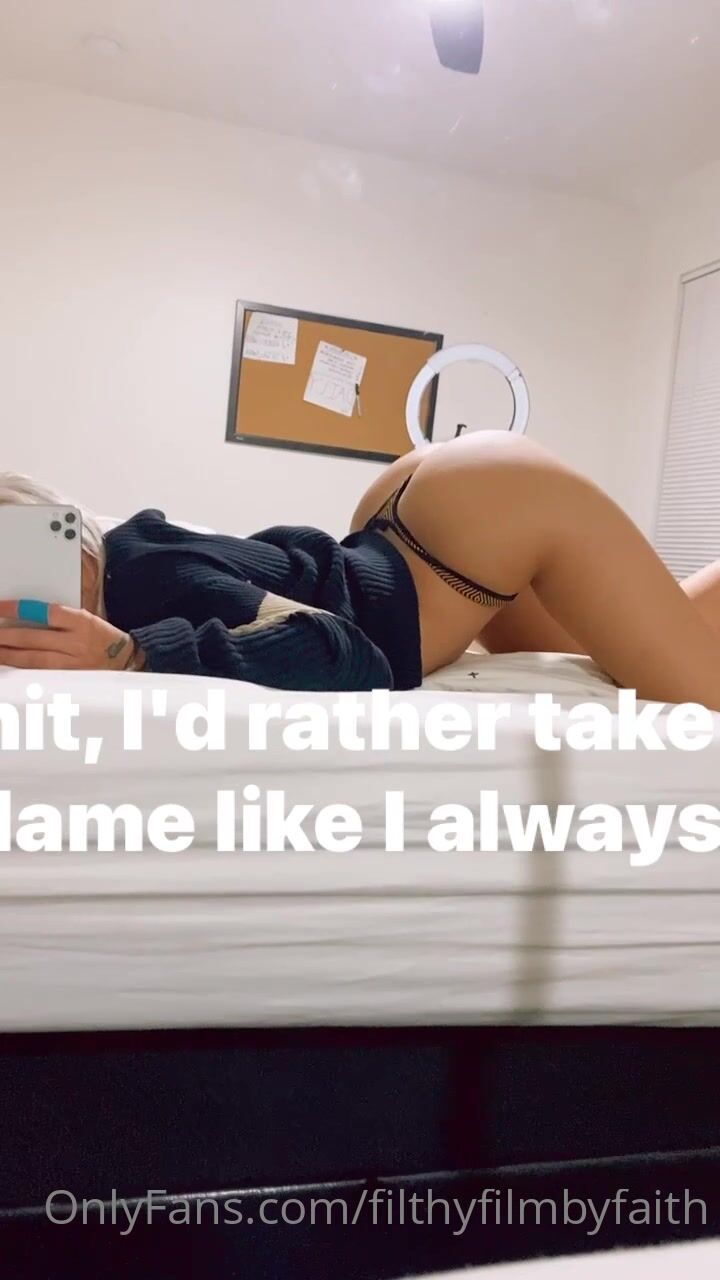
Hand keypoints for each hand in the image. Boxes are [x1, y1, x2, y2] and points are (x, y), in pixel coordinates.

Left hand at [0, 602, 138, 670]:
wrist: (127, 660)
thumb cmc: (101, 636)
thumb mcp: (85, 619)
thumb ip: (58, 618)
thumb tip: (22, 617)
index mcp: (81, 622)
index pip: (43, 611)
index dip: (17, 609)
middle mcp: (77, 643)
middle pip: (33, 638)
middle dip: (6, 636)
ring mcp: (73, 664)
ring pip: (33, 660)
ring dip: (8, 655)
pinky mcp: (70, 680)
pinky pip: (40, 674)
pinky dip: (22, 670)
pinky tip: (10, 665)